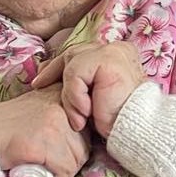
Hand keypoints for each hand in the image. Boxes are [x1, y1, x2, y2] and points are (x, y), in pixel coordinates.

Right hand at [0, 85, 90, 176]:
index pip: (90, 122)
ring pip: (77, 158)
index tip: (72, 152)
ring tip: (53, 174)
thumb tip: (88, 130)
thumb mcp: (41, 106)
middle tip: (60, 167)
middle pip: (86, 142)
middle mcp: (63, 106)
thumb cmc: (9, 125)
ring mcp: (54, 124)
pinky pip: (63, 169)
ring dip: (66, 171)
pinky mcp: (41, 143)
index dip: (83, 141)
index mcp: (65, 94)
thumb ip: (63, 111)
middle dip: (75, 159)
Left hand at [31, 41, 145, 138]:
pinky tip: (86, 112)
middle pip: (73, 52)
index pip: (80, 53)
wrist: (136, 128)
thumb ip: (81, 81)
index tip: (40, 81)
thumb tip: (47, 74)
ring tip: (78, 116)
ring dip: (70, 94)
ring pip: (72, 64)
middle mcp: (117, 48)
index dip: (57, 66)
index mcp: (117, 54)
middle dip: (53, 70)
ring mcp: (113, 51)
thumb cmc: (118, 117)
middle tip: (39, 86)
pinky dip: (75, 96)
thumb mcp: (95, 95)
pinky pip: (75, 74)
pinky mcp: (107, 60)